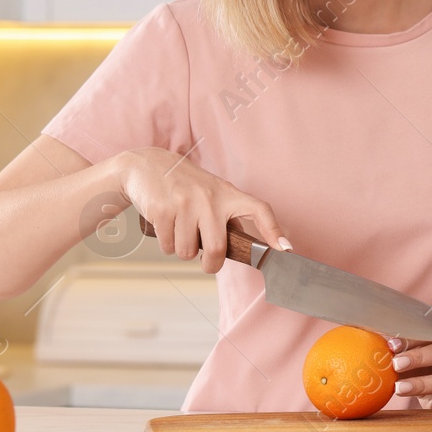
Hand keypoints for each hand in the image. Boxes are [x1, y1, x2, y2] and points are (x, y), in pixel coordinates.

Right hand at [118, 146, 290, 273]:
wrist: (147, 166)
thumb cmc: (185, 184)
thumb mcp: (212, 192)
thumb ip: (228, 215)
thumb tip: (246, 246)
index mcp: (228, 193)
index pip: (259, 209)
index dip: (273, 230)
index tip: (283, 249)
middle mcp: (209, 198)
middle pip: (217, 248)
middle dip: (211, 265)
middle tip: (208, 264)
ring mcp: (185, 203)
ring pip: (187, 252)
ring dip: (183, 251)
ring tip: (181, 232)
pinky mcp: (162, 210)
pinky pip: (168, 246)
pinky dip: (167, 245)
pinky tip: (166, 227)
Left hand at [388, 337, 431, 414]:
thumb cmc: (430, 365)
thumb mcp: (417, 355)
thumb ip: (398, 350)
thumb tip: (368, 339)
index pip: (429, 334)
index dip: (410, 339)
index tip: (391, 345)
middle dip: (419, 357)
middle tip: (396, 364)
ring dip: (424, 384)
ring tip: (400, 388)